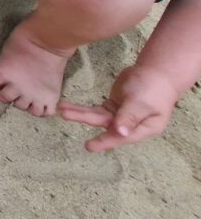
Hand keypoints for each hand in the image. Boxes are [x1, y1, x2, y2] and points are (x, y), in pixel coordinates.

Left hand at [58, 65, 179, 152]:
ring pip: (98, 116)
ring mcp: (120, 116)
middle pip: (104, 124)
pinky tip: (69, 107)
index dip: (105, 141)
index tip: (89, 146)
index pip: (121, 137)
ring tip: (61, 109)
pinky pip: (96, 109)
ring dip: (80, 112)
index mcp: (142, 129)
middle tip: (64, 115)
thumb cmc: (153, 88)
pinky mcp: (113, 106)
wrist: (156, 72)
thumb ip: (130, 117)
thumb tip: (120, 132)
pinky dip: (84, 108)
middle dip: (84, 118)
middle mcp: (130, 125)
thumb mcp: (142, 103)